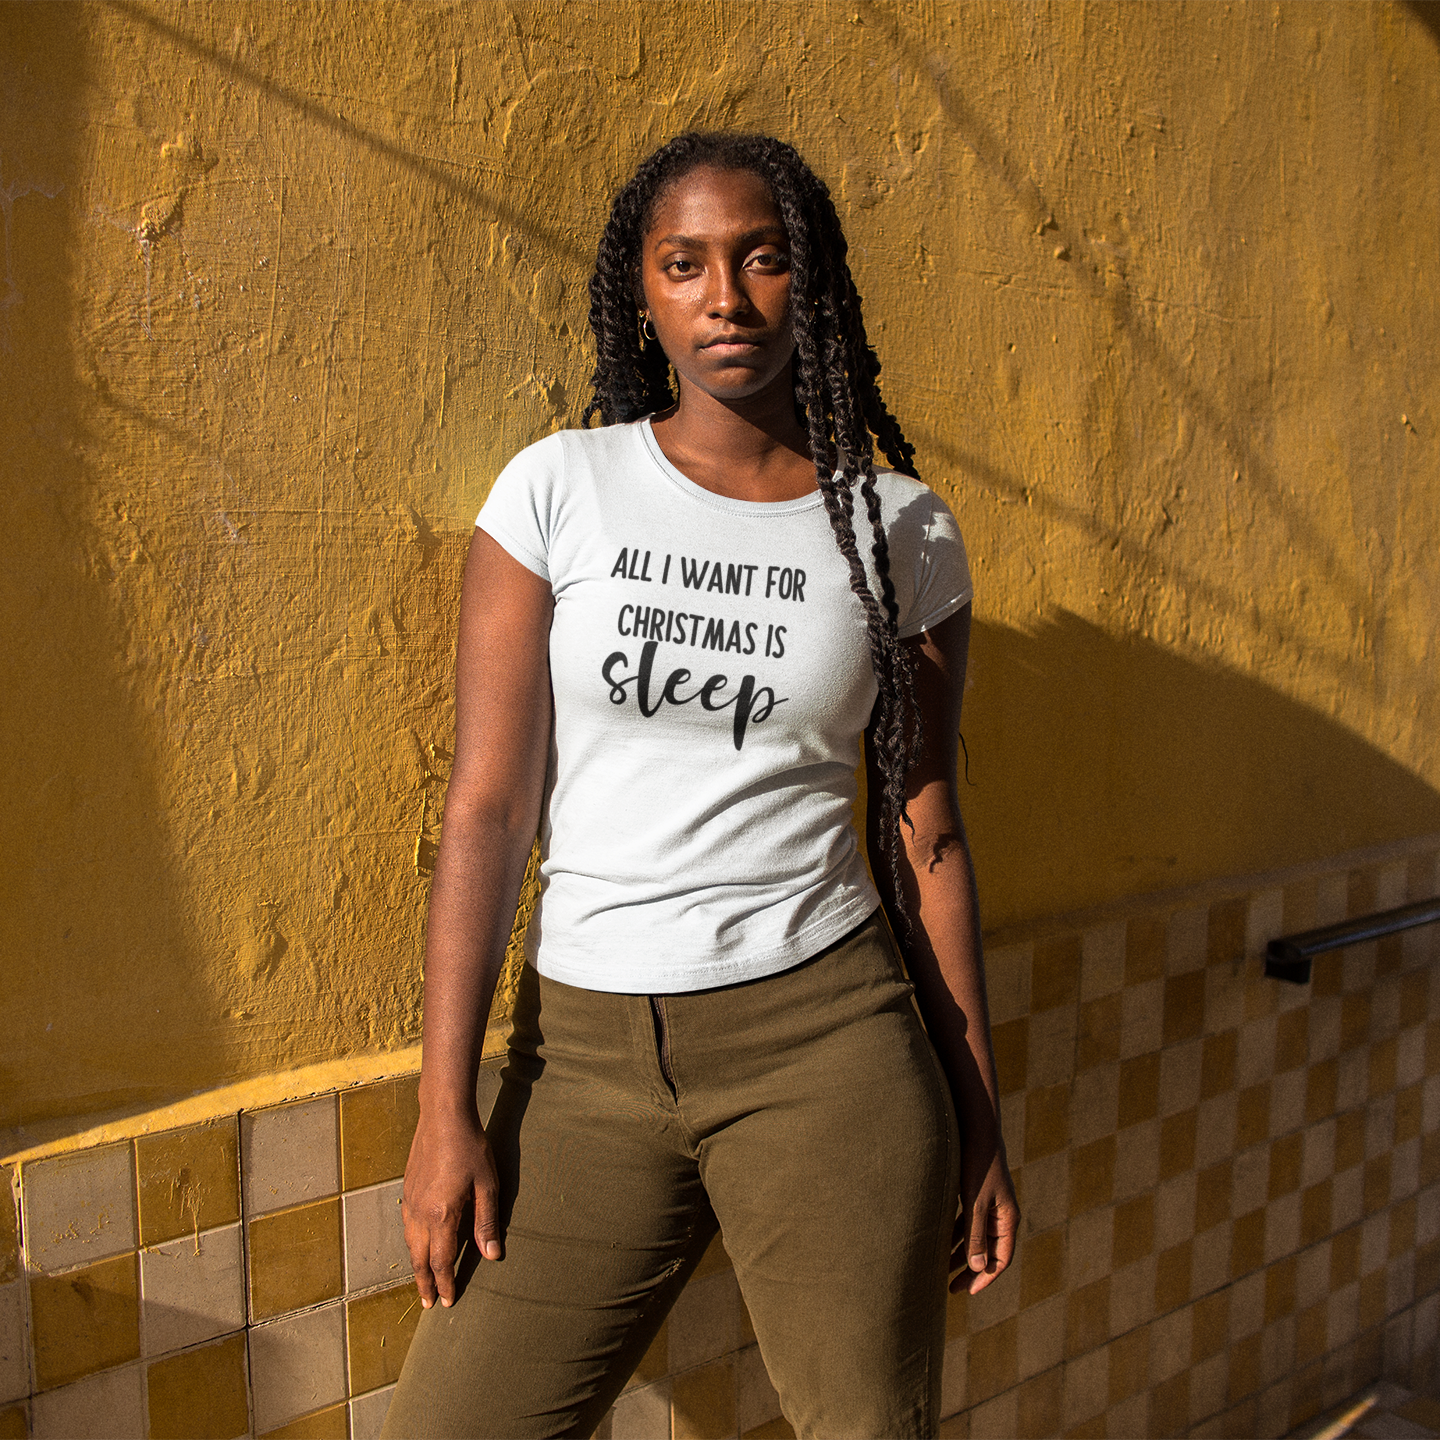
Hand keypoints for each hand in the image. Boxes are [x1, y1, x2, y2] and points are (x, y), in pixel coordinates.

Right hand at [401, 1105, 502, 1308]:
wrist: (443, 1116)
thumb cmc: (470, 1148)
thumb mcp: (487, 1185)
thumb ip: (487, 1222)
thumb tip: (491, 1256)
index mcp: (441, 1215)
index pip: (441, 1260)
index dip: (445, 1283)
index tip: (447, 1302)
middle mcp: (420, 1213)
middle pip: (420, 1258)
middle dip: (425, 1283)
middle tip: (429, 1303)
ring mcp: (411, 1201)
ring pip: (410, 1243)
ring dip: (416, 1265)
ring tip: (423, 1279)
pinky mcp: (407, 1189)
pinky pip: (407, 1226)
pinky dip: (412, 1243)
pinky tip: (417, 1244)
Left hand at [950, 1138, 1019, 1294]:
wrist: (975, 1130)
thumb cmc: (977, 1165)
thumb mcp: (975, 1203)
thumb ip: (976, 1235)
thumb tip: (979, 1269)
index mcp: (1008, 1218)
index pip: (1001, 1259)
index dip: (986, 1277)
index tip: (967, 1291)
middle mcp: (1002, 1214)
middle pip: (989, 1251)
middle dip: (971, 1270)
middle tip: (951, 1288)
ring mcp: (990, 1205)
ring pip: (976, 1238)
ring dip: (961, 1253)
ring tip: (941, 1270)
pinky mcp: (977, 1195)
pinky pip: (968, 1223)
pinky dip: (956, 1235)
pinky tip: (939, 1242)